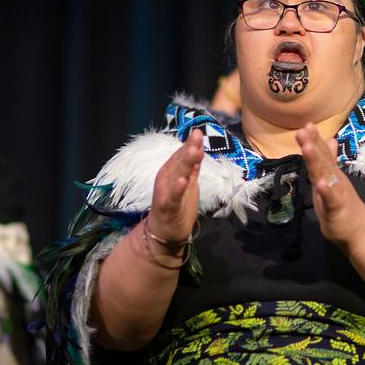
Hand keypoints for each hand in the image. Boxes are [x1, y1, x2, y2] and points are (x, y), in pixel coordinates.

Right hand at [148, 129, 202, 244]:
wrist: (165, 233)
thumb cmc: (177, 205)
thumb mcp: (188, 183)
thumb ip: (192, 166)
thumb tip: (198, 146)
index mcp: (172, 171)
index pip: (181, 154)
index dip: (190, 143)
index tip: (199, 131)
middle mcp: (166, 178)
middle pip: (179, 161)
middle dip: (188, 148)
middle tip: (197, 134)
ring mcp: (166, 192)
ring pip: (176, 175)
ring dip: (183, 163)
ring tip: (193, 150)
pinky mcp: (167, 206)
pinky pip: (173, 197)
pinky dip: (177, 189)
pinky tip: (183, 180)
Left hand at [297, 123, 364, 248]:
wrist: (358, 228)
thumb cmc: (342, 201)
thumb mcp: (333, 178)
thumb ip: (330, 159)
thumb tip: (330, 139)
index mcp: (330, 172)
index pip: (321, 153)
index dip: (314, 139)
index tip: (306, 125)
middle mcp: (333, 178)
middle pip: (322, 159)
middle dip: (312, 144)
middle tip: (303, 130)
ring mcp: (336, 192)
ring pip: (325, 175)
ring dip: (316, 162)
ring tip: (308, 148)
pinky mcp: (336, 209)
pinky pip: (330, 199)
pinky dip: (326, 191)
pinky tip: (320, 183)